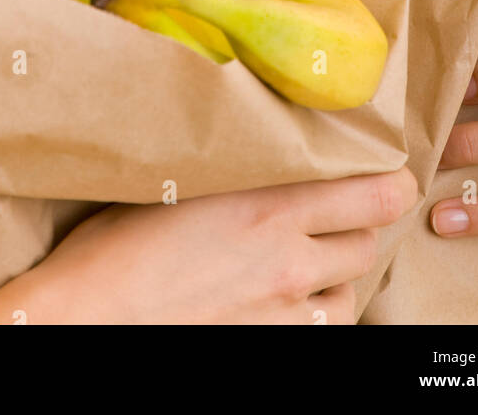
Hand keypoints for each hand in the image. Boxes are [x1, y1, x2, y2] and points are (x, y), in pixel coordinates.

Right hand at [0, 164, 417, 324]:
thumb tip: (253, 126)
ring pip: (350, 291)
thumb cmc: (115, 247)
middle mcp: (289, 260)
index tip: (384, 175)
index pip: (376, 193)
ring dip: (335, 276)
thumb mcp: (180, 182)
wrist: (88, 319)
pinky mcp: (275, 350)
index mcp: (269, 204)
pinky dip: (314, 317)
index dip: (389, 183)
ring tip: (302, 264)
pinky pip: (323, 332)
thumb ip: (237, 165)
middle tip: (339, 217)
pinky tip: (286, 306)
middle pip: (369, 241)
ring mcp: (284, 314)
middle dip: (359, 226)